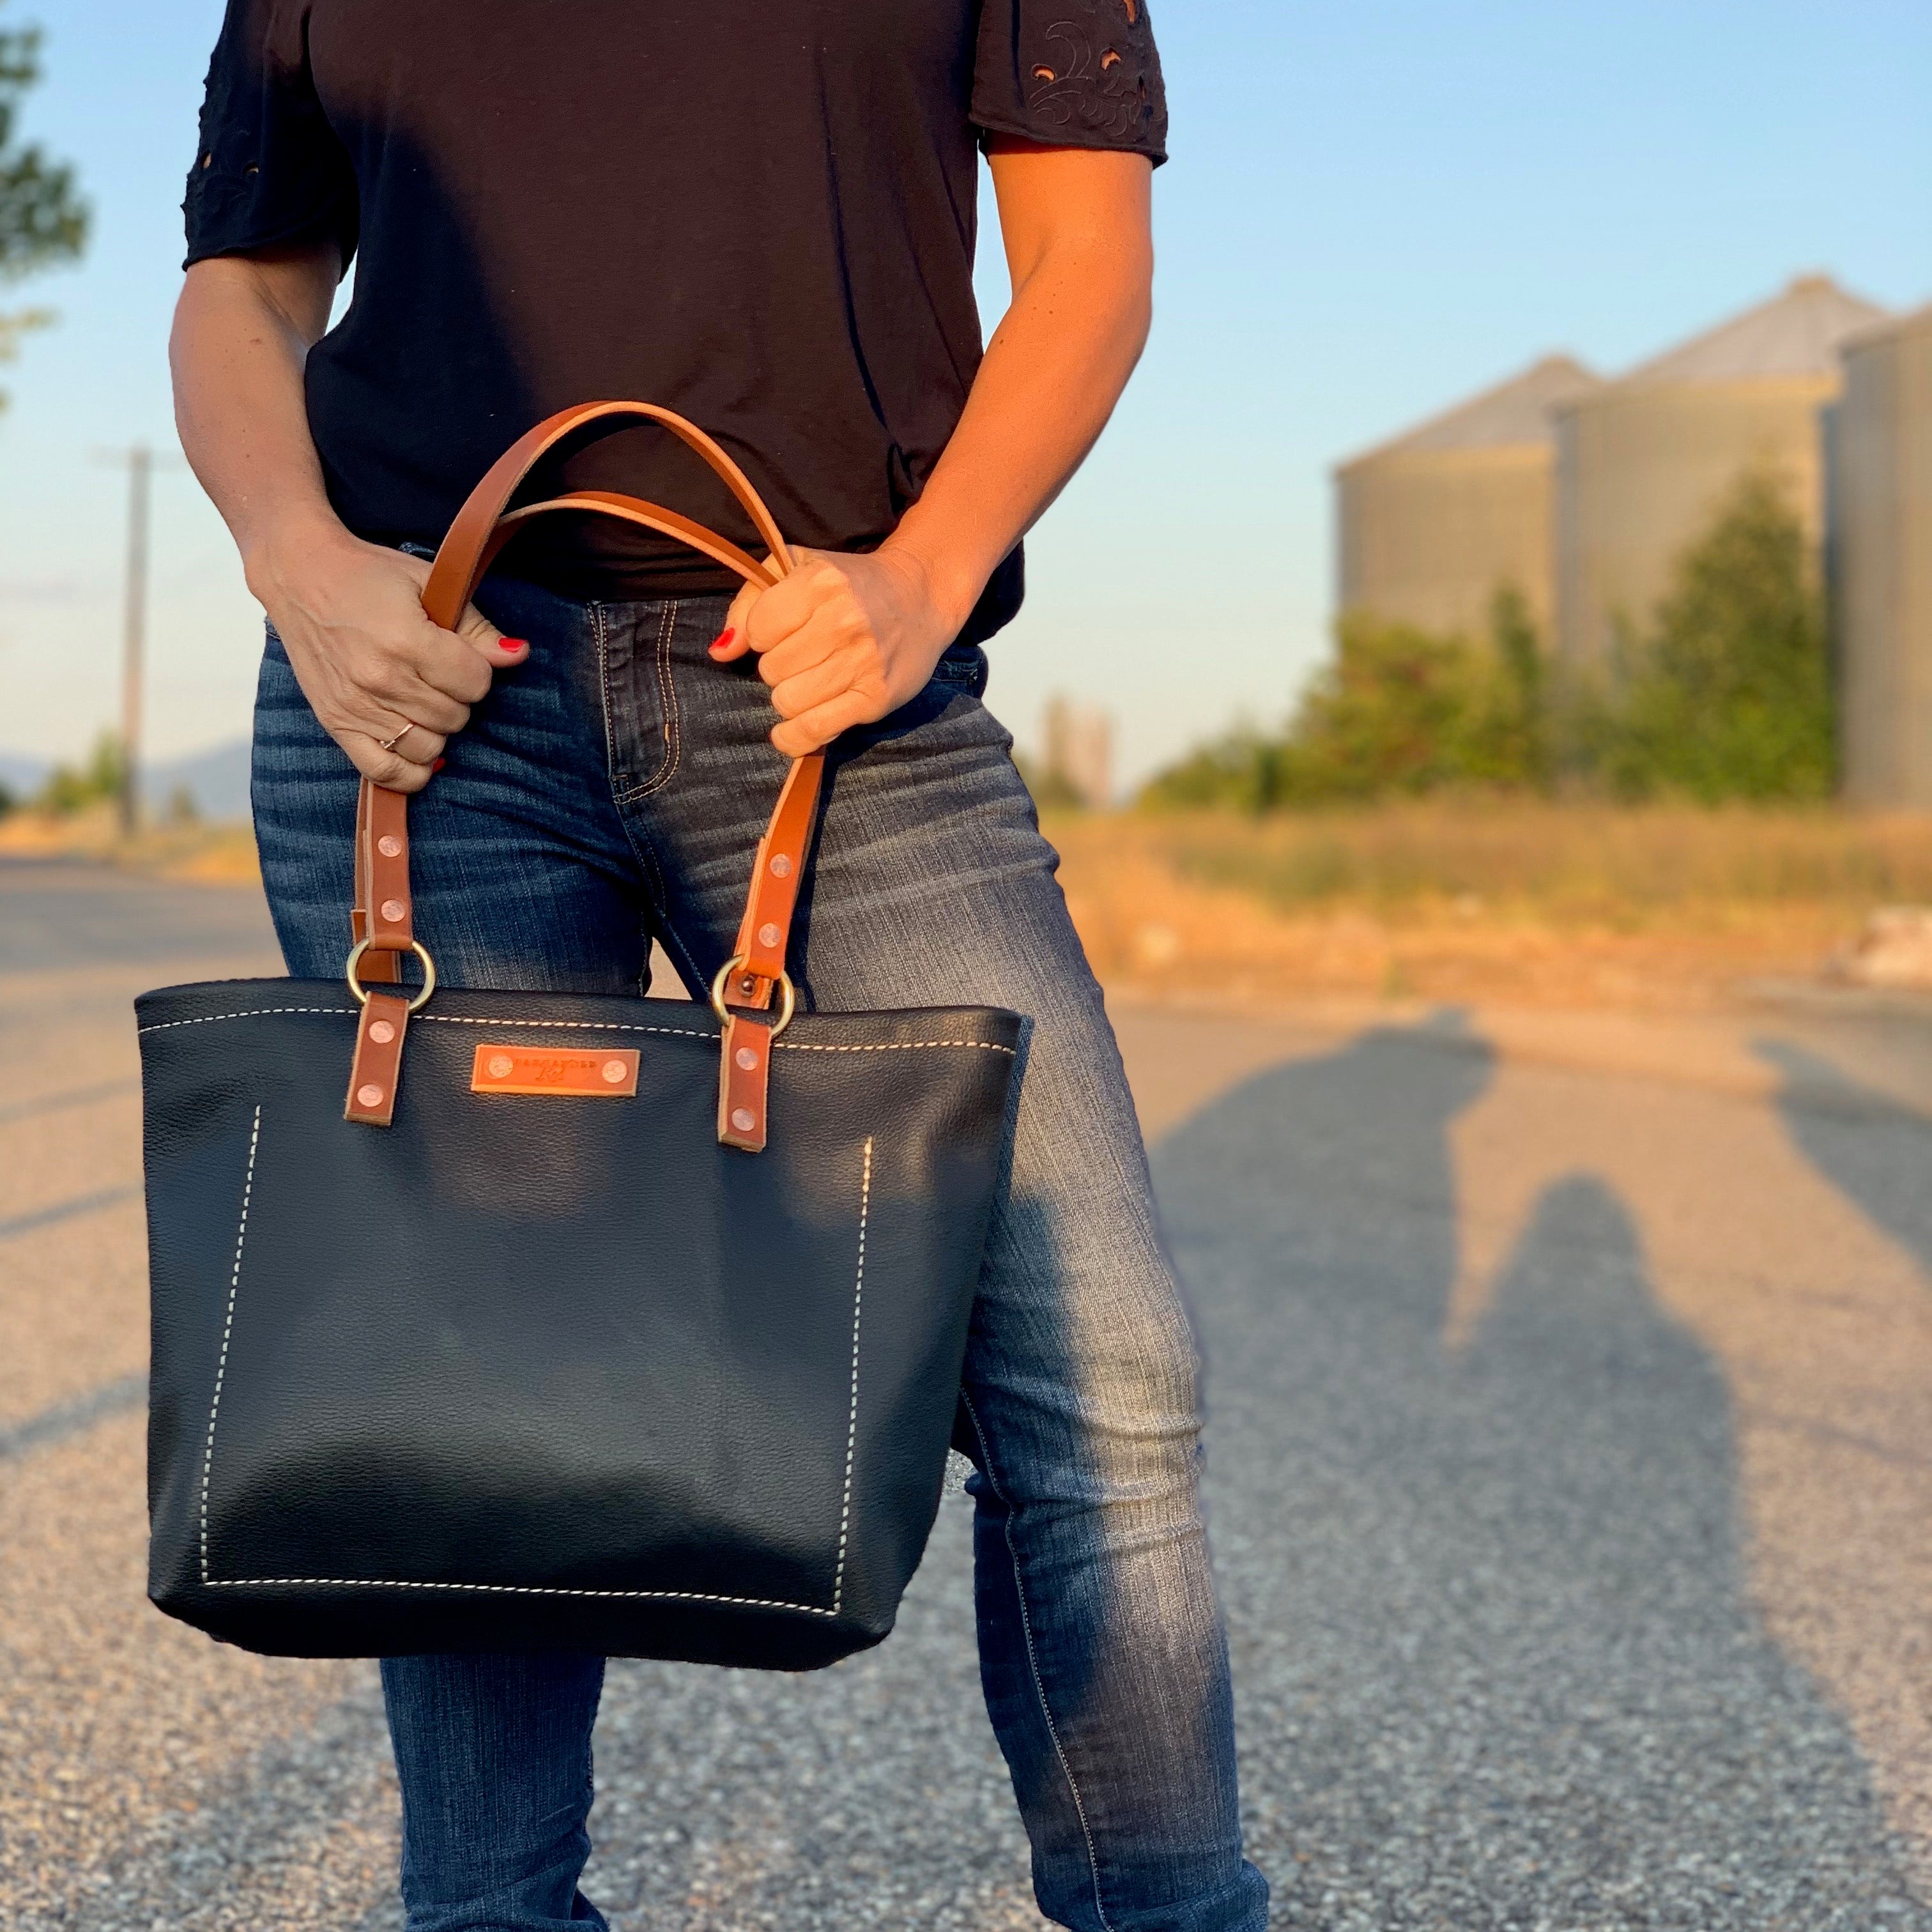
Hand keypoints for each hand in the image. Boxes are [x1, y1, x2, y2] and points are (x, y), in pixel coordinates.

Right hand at [247, 523, 528, 790]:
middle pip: (455, 717)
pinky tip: (417, 749)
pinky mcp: (335, 723)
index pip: (475, 684)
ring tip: (422, 700)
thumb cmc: (368, 576)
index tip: (459, 654)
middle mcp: (380, 679)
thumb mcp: (428, 584)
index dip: (476, 670)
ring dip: (436, 728)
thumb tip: (518, 654)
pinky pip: (384, 772)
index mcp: (406, 641)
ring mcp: (356, 706)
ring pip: (429, 747)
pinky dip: (410, 770)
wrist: (300, 574)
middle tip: (436, 672)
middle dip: (457, 696)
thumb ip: (475, 626)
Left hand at [709, 545, 967, 756]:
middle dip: (780, 667)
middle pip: (771, 670)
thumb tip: (720, 651)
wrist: (921, 596)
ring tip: (812, 681)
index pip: (757, 630)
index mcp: (821, 582)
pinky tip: (793, 730)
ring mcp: (862, 662)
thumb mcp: (797, 568)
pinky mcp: (875, 698)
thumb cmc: (851, 583)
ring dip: (791, 697)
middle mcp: (843, 620)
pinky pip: (814, 730)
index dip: (763, 635)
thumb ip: (749, 602)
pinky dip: (795, 737)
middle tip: (807, 656)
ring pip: (787, 701)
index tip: (786, 630)